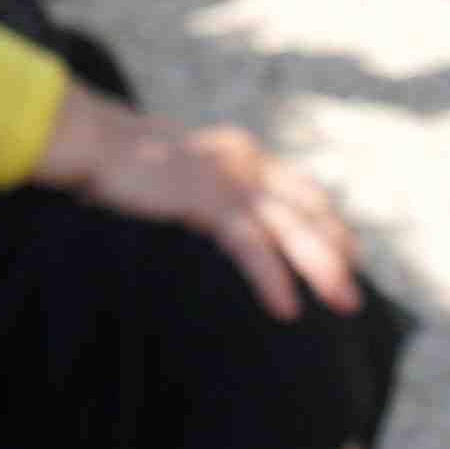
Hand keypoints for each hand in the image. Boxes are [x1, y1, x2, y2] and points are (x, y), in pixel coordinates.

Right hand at [34, 82, 359, 322]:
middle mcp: (247, 164)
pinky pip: (250, 245)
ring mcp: (230, 181)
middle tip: (354, 295)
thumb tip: (225, 223)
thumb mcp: (184, 175)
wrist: (95, 142)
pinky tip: (285, 306)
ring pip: (291, 227)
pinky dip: (272, 277)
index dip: (330, 223)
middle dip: (337, 251)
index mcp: (244, 155)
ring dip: (322, 266)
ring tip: (344, 302)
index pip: (302, 190)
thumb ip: (212, 193)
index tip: (350, 255)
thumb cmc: (128, 167)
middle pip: (308, 209)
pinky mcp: (207, 200)